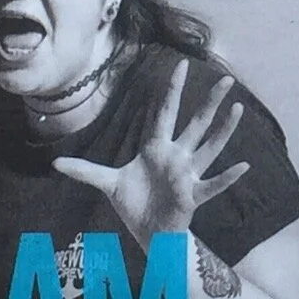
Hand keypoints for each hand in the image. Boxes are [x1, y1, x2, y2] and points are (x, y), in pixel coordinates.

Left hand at [54, 59, 246, 244]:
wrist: (149, 234)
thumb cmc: (135, 205)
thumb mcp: (107, 184)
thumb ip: (84, 170)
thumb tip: (55, 162)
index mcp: (156, 148)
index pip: (164, 112)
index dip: (171, 89)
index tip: (180, 64)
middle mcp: (176, 156)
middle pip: (195, 123)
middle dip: (209, 102)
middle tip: (227, 79)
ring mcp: (187, 175)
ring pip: (210, 147)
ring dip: (224, 129)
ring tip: (238, 108)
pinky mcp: (191, 196)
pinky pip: (212, 184)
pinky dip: (227, 177)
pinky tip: (243, 166)